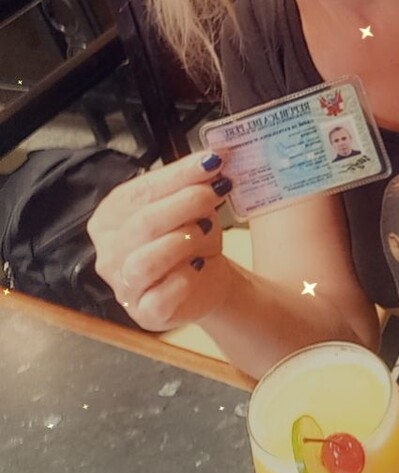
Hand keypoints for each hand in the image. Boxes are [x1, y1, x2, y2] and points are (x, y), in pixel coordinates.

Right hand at [87, 151, 234, 330]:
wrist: (205, 280)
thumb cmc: (189, 236)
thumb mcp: (192, 203)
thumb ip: (194, 182)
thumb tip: (213, 160)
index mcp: (111, 216)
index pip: (139, 192)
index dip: (177, 175)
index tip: (212, 161)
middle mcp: (109, 251)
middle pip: (142, 224)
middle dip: (184, 204)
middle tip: (214, 193)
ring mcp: (123, 286)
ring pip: (145, 262)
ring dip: (183, 242)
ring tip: (205, 232)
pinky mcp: (144, 313)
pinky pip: (160, 297)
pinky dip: (185, 280)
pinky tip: (199, 267)